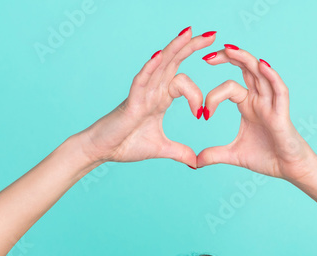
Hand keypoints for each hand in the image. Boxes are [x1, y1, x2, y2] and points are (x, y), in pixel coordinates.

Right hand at [76, 27, 213, 167]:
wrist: (103, 150)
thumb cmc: (126, 144)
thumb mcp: (160, 148)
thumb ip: (179, 152)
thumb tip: (196, 162)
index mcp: (160, 98)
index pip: (184, 82)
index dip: (198, 94)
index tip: (203, 115)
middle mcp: (153, 90)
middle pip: (175, 62)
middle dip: (192, 47)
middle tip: (212, 34)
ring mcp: (142, 93)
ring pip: (160, 64)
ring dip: (175, 48)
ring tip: (189, 33)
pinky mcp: (131, 100)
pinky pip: (141, 80)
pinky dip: (150, 68)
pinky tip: (159, 55)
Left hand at [196, 45, 316, 182]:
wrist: (288, 169)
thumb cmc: (266, 158)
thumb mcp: (233, 155)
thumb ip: (214, 155)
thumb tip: (194, 162)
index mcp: (247, 105)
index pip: (228, 87)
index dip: (213, 95)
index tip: (202, 113)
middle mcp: (260, 99)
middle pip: (245, 69)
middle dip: (227, 58)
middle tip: (207, 55)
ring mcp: (272, 103)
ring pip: (260, 73)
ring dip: (245, 59)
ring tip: (229, 48)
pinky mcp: (282, 112)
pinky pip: (279, 90)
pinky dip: (271, 76)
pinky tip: (261, 65)